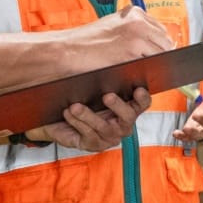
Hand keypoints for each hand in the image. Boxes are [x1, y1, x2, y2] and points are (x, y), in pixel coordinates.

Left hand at [31, 88, 150, 152]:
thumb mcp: (93, 88)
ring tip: (75, 106)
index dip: (142, 97)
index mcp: (128, 108)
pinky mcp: (94, 145)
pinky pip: (88, 134)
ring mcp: (109, 137)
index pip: (142, 104)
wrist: (60, 121)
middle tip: (107, 96)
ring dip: (89, 116)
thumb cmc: (82, 100)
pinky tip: (68, 113)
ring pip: (104, 127)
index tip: (138, 89)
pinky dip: (77, 122)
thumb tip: (107, 58)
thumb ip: (104, 79)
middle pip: (128, 117)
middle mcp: (122, 125)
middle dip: (118, 106)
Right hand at [75, 6, 172, 67]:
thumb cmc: (87, 40)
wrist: (69, 50)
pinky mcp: (131, 55)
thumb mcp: (113, 25)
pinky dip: (145, 70)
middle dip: (160, 54)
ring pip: (161, 55)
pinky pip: (150, 65)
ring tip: (140, 67)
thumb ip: (134, 28)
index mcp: (134, 12)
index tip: (155, 52)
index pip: (161, 30)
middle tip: (149, 64)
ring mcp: (136, 38)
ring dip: (154, 63)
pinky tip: (135, 72)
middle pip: (165, 42)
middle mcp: (138, 23)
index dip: (159, 44)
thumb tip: (155, 42)